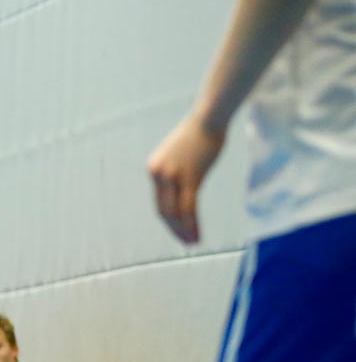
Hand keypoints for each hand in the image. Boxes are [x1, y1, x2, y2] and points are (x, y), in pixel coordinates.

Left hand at [147, 115, 224, 244]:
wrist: (208, 118)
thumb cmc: (199, 133)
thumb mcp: (180, 155)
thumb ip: (177, 172)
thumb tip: (183, 185)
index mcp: (154, 169)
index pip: (159, 202)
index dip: (168, 219)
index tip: (177, 230)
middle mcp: (158, 174)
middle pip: (163, 210)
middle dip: (173, 229)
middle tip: (185, 242)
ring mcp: (172, 177)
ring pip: (175, 213)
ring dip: (183, 231)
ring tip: (192, 243)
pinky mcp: (189, 178)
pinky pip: (188, 208)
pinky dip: (191, 225)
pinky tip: (197, 235)